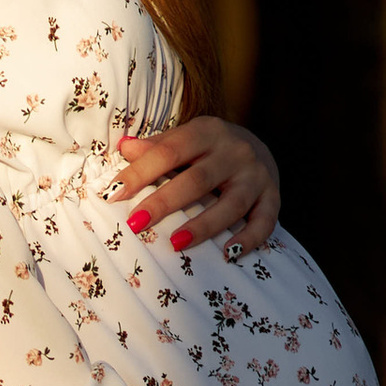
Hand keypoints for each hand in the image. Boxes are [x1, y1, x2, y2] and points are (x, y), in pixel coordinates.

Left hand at [118, 111, 280, 259]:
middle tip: (137, 223)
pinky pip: (264, 222)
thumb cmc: (208, 149)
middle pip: (197, 180)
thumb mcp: (185, 139)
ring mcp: (256, 175)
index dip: (140, 173)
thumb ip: (156, 147)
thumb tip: (124, 148)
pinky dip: (249, 239)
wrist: (258, 147)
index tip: (113, 194)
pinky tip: (229, 253)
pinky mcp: (272, 198)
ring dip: (204, 226)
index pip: (169, 152)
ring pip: (231, 204)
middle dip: (165, 203)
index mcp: (207, 131)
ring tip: (176, 243)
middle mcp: (235, 151)